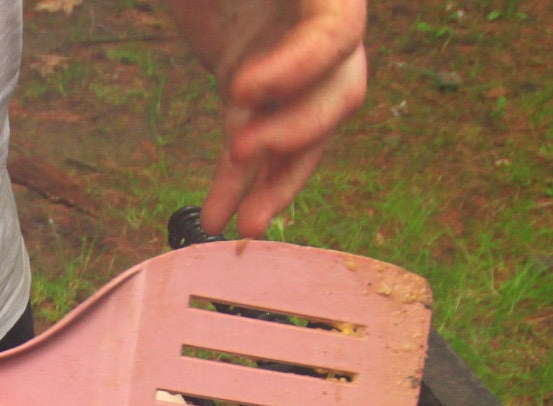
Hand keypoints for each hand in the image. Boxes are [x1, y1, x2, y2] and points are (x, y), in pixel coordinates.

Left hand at [172, 0, 368, 237]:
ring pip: (302, 136)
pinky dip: (236, 185)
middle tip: (240, 148)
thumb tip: (242, 80)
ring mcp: (290, 69)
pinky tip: (216, 218)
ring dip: (274, 184)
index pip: (337, 33)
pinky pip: (256, 150)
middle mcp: (319, 33)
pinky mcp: (253, 96)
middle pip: (336, 93)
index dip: (300, 67)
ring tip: (242, 226)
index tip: (241, 87)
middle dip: (293, 130)